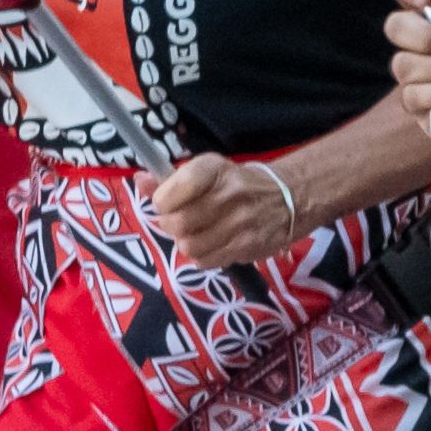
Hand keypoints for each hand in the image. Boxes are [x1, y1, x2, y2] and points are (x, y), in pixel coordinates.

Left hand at [149, 153, 303, 272]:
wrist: (289, 197)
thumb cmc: (239, 183)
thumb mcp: (207, 172)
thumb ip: (170, 179)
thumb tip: (140, 180)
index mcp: (214, 169)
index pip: (171, 191)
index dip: (161, 201)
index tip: (166, 202)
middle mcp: (229, 194)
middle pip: (177, 223)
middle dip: (170, 225)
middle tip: (178, 222)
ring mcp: (241, 223)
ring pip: (189, 246)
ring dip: (186, 242)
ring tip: (195, 234)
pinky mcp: (248, 246)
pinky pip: (206, 261)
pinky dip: (202, 256)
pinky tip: (211, 244)